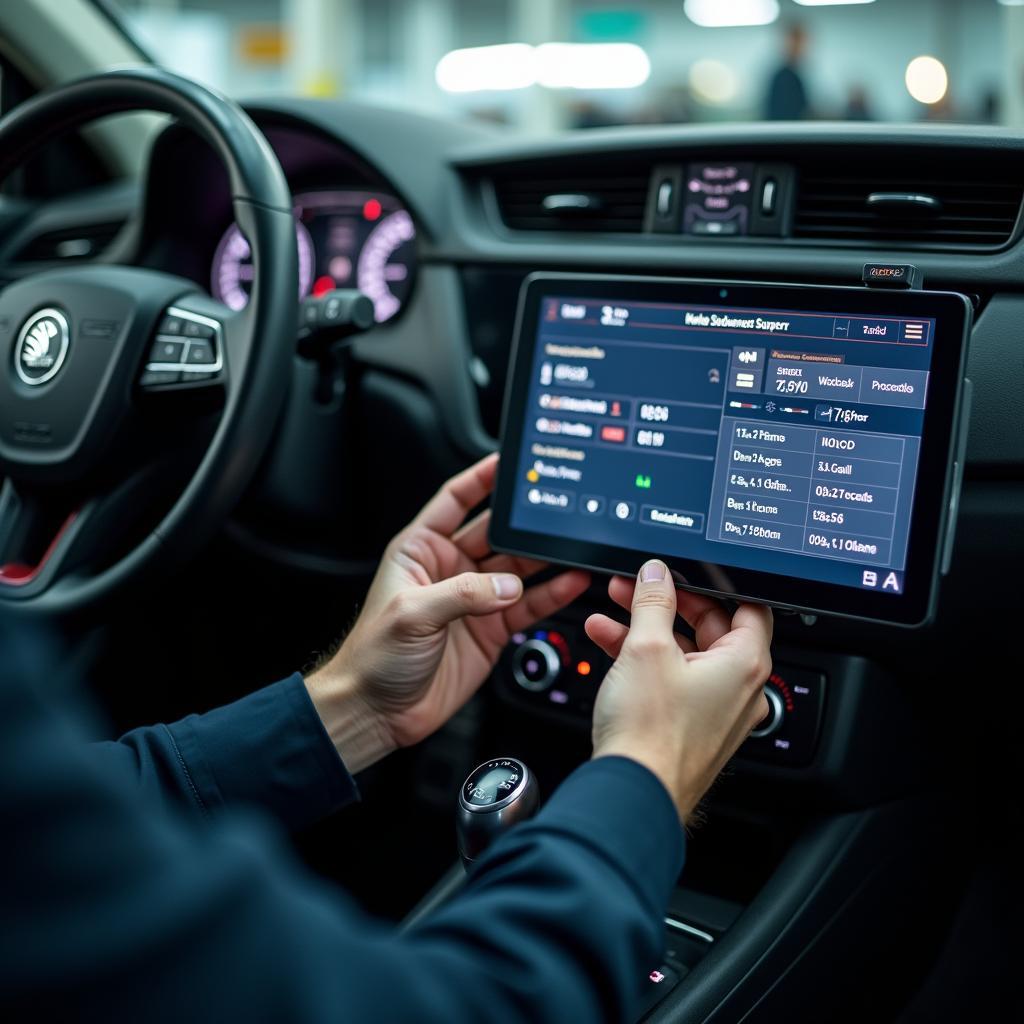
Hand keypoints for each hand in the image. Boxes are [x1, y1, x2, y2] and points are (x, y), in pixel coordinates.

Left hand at [306, 454, 589, 771]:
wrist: (376, 711)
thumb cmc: (372, 657)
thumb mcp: (412, 614)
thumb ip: (462, 594)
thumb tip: (506, 585)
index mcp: (421, 550)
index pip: (455, 500)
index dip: (481, 479)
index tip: (509, 461)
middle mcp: (450, 569)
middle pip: (496, 534)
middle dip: (525, 524)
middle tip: (556, 513)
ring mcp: (473, 600)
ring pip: (518, 569)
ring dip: (546, 560)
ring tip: (574, 549)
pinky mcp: (491, 630)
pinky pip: (528, 605)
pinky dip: (552, 595)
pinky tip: (571, 583)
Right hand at [585, 560, 772, 821]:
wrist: (632, 790)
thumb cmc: (651, 732)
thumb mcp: (646, 647)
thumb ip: (654, 601)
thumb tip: (657, 575)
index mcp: (746, 664)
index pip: (746, 606)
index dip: (711, 584)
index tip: (679, 574)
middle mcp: (740, 689)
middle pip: (710, 627)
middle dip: (665, 603)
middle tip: (634, 588)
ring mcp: (716, 711)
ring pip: (685, 653)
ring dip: (646, 629)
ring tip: (611, 612)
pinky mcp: (692, 727)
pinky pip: (674, 680)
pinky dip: (645, 660)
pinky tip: (609, 643)